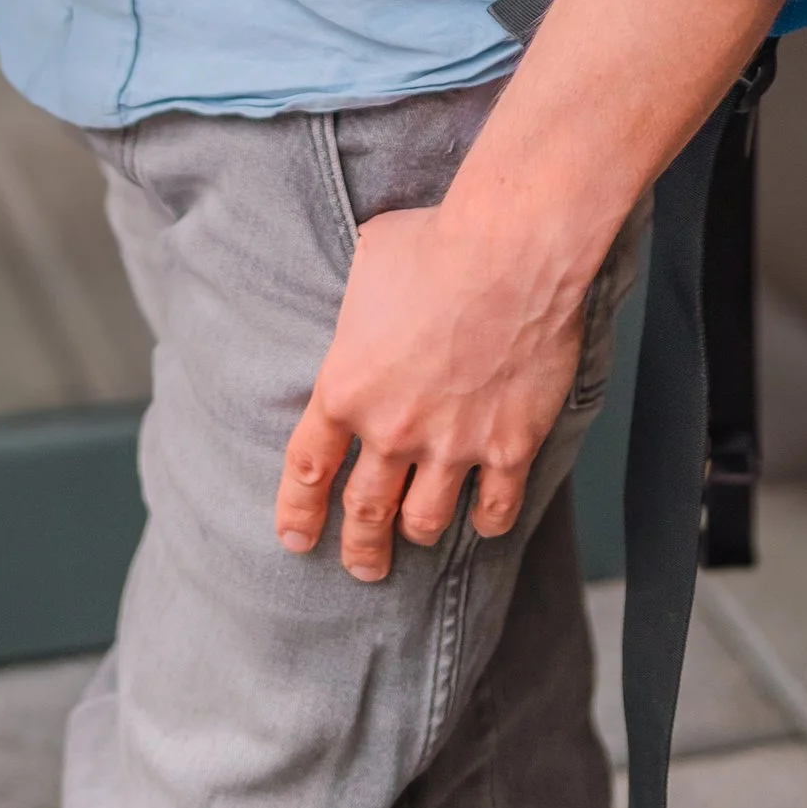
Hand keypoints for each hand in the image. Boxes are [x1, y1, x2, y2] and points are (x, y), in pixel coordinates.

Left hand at [274, 197, 592, 583]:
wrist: (511, 248)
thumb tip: (367, 308)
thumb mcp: (369, 265)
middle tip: (362, 565)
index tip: (295, 538)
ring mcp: (452, 444)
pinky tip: (483, 518)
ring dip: (415, 533)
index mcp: (346, 387)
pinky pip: (494, 509)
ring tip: (415, 537)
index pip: (307, 468)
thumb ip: (361, 309)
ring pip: (424, 520)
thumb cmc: (435, 242)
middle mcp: (392, 429)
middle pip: (364, 510)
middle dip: (359, 546)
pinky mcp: (508, 446)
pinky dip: (486, 520)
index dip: (297, 510)